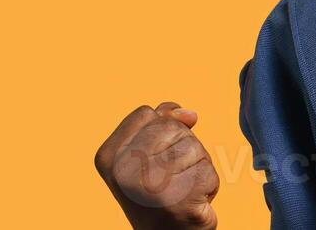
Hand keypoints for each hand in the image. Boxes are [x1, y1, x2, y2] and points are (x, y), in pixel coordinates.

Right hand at [94, 102, 219, 229]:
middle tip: (170, 178)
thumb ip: (160, 121)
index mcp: (107, 156)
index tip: (152, 162)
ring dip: (196, 166)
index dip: (160, 130)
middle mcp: (122, 171)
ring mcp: (149, 185)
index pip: (146, 113)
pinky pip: (207, 169)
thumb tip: (189, 114)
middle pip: (172, 126)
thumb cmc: (159, 193)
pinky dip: (207, 184)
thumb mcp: (146, 153)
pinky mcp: (179, 198)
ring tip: (180, 189)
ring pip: (193, 146)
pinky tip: (192, 201)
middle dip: (181, 148)